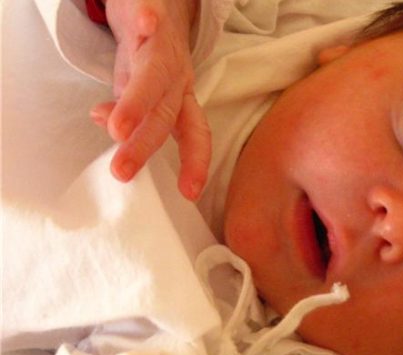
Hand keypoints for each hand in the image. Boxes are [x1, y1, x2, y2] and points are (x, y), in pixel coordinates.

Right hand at [91, 0, 209, 200]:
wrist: (158, 6)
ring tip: (117, 128)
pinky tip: (143, 25)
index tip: (190, 193)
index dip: (195, 163)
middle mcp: (178, 77)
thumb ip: (130, 114)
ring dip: (138, 102)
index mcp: (179, 99)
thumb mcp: (139, 91)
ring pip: (156, 75)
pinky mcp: (150, 14)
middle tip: (122, 170)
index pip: (192, 135)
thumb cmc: (149, 56)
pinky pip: (150, 19)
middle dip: (145, 144)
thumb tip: (112, 133)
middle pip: (166, 113)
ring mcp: (164, 47)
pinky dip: (146, 23)